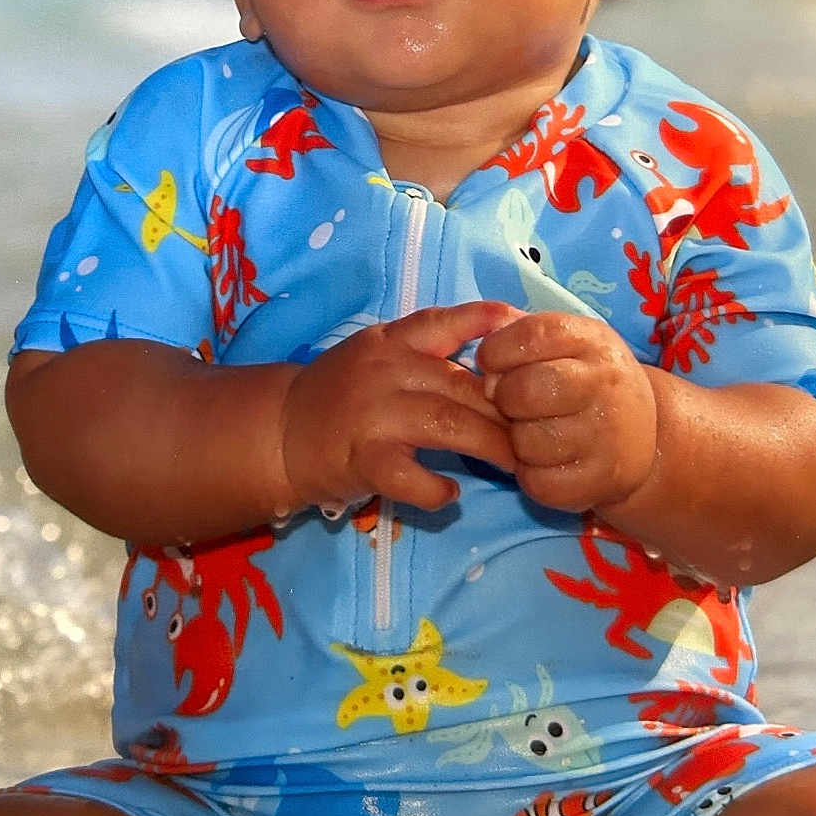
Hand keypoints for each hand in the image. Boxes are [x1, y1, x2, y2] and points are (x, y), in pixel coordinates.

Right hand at [278, 302, 519, 512]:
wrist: (279, 432)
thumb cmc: (338, 393)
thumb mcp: (377, 354)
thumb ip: (425, 350)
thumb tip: (495, 357)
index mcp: (389, 343)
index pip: (441, 322)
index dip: (482, 320)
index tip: (519, 324)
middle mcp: (384, 372)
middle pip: (461, 385)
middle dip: (506, 410)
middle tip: (537, 429)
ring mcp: (373, 416)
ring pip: (448, 425)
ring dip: (489, 445)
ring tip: (514, 463)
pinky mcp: (362, 460)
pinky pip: (412, 477)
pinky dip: (437, 490)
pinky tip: (449, 495)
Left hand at [476, 311, 656, 513]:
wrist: (641, 431)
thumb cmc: (582, 378)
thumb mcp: (563, 342)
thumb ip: (517, 336)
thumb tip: (479, 354)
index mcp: (592, 340)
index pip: (531, 336)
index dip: (496, 351)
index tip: (492, 363)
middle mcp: (606, 383)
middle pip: (523, 391)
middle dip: (503, 399)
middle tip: (513, 404)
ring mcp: (609, 434)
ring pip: (527, 442)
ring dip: (518, 441)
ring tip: (535, 432)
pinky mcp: (604, 479)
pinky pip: (539, 482)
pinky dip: (532, 475)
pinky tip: (547, 461)